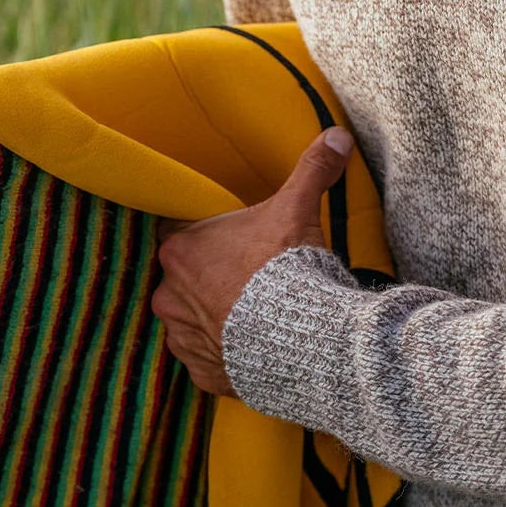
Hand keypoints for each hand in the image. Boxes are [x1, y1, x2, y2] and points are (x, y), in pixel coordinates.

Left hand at [151, 126, 352, 396]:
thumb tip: (336, 134)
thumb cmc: (286, 267)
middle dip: (208, 279)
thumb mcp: (298, 209)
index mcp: (180, 249)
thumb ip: (311, 170)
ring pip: (190, 322)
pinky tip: (250, 347)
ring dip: (213, 318)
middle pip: (181, 280)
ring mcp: (183, 338)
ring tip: (251, 316)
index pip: (177, 236)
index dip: (204, 238)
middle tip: (246, 279)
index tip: (228, 242)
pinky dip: (224, 355)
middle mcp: (169, 294)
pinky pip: (206, 361)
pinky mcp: (202, 372)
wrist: (300, 336)